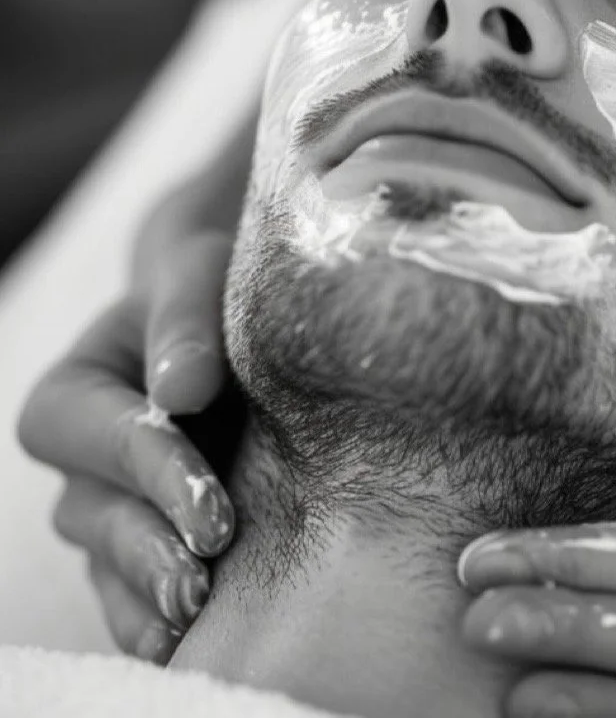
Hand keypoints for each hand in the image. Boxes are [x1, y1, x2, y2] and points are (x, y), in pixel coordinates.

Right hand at [17, 230, 239, 663]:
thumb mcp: (198, 275)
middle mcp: (83, 463)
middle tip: (203, 573)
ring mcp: (114, 510)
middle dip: (149, 544)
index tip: (210, 505)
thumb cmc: (212, 289)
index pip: (95, 435)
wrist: (237, 317)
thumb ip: (185, 319)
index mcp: (74, 393)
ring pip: (113, 563)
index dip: (149, 469)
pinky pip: (137, 593)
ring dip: (151, 590)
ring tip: (197, 613)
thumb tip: (180, 389)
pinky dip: (156, 619)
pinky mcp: (155, 541)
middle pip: (97, 513)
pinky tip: (188, 642)